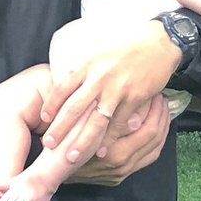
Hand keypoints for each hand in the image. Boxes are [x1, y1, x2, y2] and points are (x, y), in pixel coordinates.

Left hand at [38, 22, 181, 166]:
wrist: (159, 42)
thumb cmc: (128, 46)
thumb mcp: (100, 51)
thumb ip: (85, 68)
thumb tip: (68, 82)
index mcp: (89, 64)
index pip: (63, 86)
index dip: (51, 104)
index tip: (42, 119)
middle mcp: (100, 78)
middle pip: (75, 108)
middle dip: (60, 128)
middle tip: (48, 145)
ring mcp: (117, 89)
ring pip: (95, 120)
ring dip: (82, 141)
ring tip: (71, 157)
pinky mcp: (134, 97)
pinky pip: (119, 123)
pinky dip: (110, 139)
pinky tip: (102, 151)